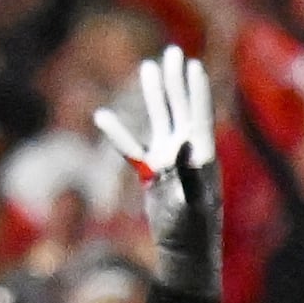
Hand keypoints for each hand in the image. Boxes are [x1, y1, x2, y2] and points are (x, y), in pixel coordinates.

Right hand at [95, 44, 224, 298]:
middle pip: (178, 108)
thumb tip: (184, 141)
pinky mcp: (152, 174)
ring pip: (159, 119)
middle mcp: (185, 153)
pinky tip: (102, 116)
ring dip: (153, 95)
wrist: (185, 251)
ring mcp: (168, 161)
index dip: (195, 89)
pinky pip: (132, 148)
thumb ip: (188, 171)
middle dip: (175, 81)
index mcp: (200, 155)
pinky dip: (118, 133)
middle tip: (172, 52)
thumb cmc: (194, 229)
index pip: (198, 114)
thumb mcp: (193, 200)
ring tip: (148, 67)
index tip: (194, 64)